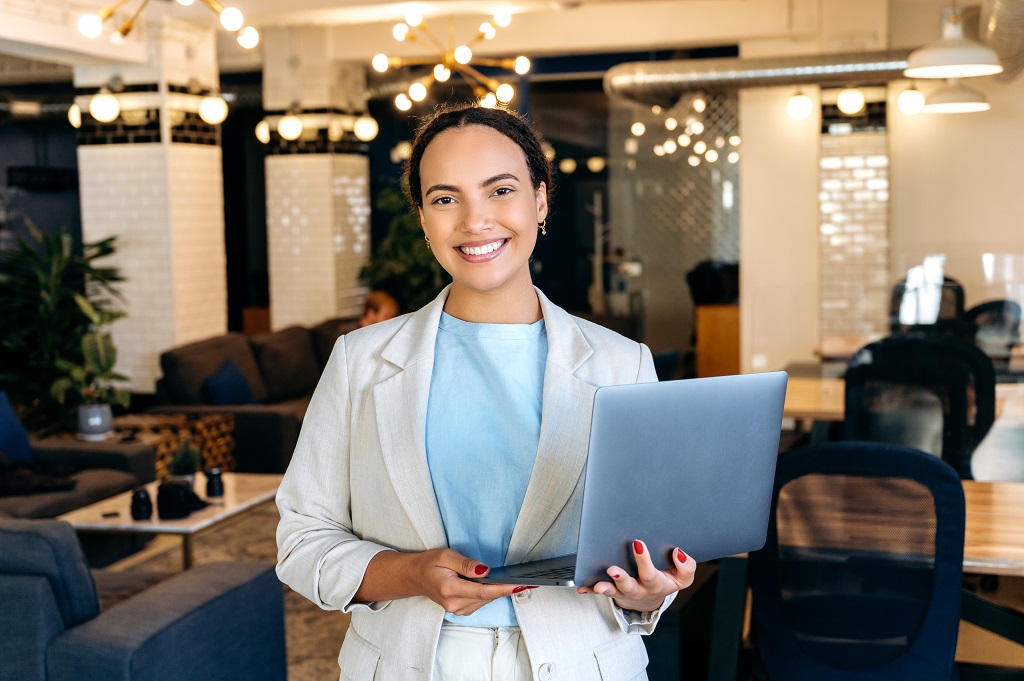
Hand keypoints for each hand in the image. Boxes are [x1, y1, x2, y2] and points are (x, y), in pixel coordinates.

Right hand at [410, 548, 534, 616]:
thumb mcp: (446, 556)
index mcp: (450, 590)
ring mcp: (457, 609)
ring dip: (498, 590)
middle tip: (524, 579)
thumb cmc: (429, 564)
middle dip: (505, 588)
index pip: (483, 592)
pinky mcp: (461, 610)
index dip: (503, 589)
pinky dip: (489, 593)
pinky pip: (480, 602)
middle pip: (487, 597)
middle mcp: (454, 604)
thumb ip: (466, 564)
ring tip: (511, 579)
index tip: (519, 585)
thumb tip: (484, 570)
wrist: (415, 576)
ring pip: (485, 601)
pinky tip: (494, 584)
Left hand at [576, 540, 694, 612]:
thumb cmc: (666, 579)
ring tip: (598, 584)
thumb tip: (678, 553)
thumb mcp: (682, 577)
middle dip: (621, 578)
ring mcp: (624, 592)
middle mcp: (639, 590)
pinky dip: (590, 588)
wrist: (652, 595)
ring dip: (605, 587)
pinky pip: (600, 591)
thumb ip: (686, 566)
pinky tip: (583, 586)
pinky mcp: (613, 590)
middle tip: (613, 569)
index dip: (645, 561)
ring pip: (614, 591)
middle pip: (630, 587)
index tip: (638, 543)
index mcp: (656, 584)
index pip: (651, 574)